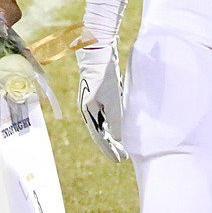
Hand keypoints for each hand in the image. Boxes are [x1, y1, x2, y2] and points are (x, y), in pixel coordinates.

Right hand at [76, 45, 126, 161]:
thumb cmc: (105, 76)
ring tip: (123, 146)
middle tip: (123, 157)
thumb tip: (119, 138)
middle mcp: (88, 109)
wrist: (98, 52)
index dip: (109, 149)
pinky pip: (106, 114)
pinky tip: (120, 126)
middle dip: (111, 145)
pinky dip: (113, 123)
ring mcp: (93, 101)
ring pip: (104, 124)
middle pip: (100, 132)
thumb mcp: (113, 99)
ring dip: (113, 135)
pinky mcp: (99, 94)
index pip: (99, 136)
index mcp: (88, 112)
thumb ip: (116, 120)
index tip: (118, 160)